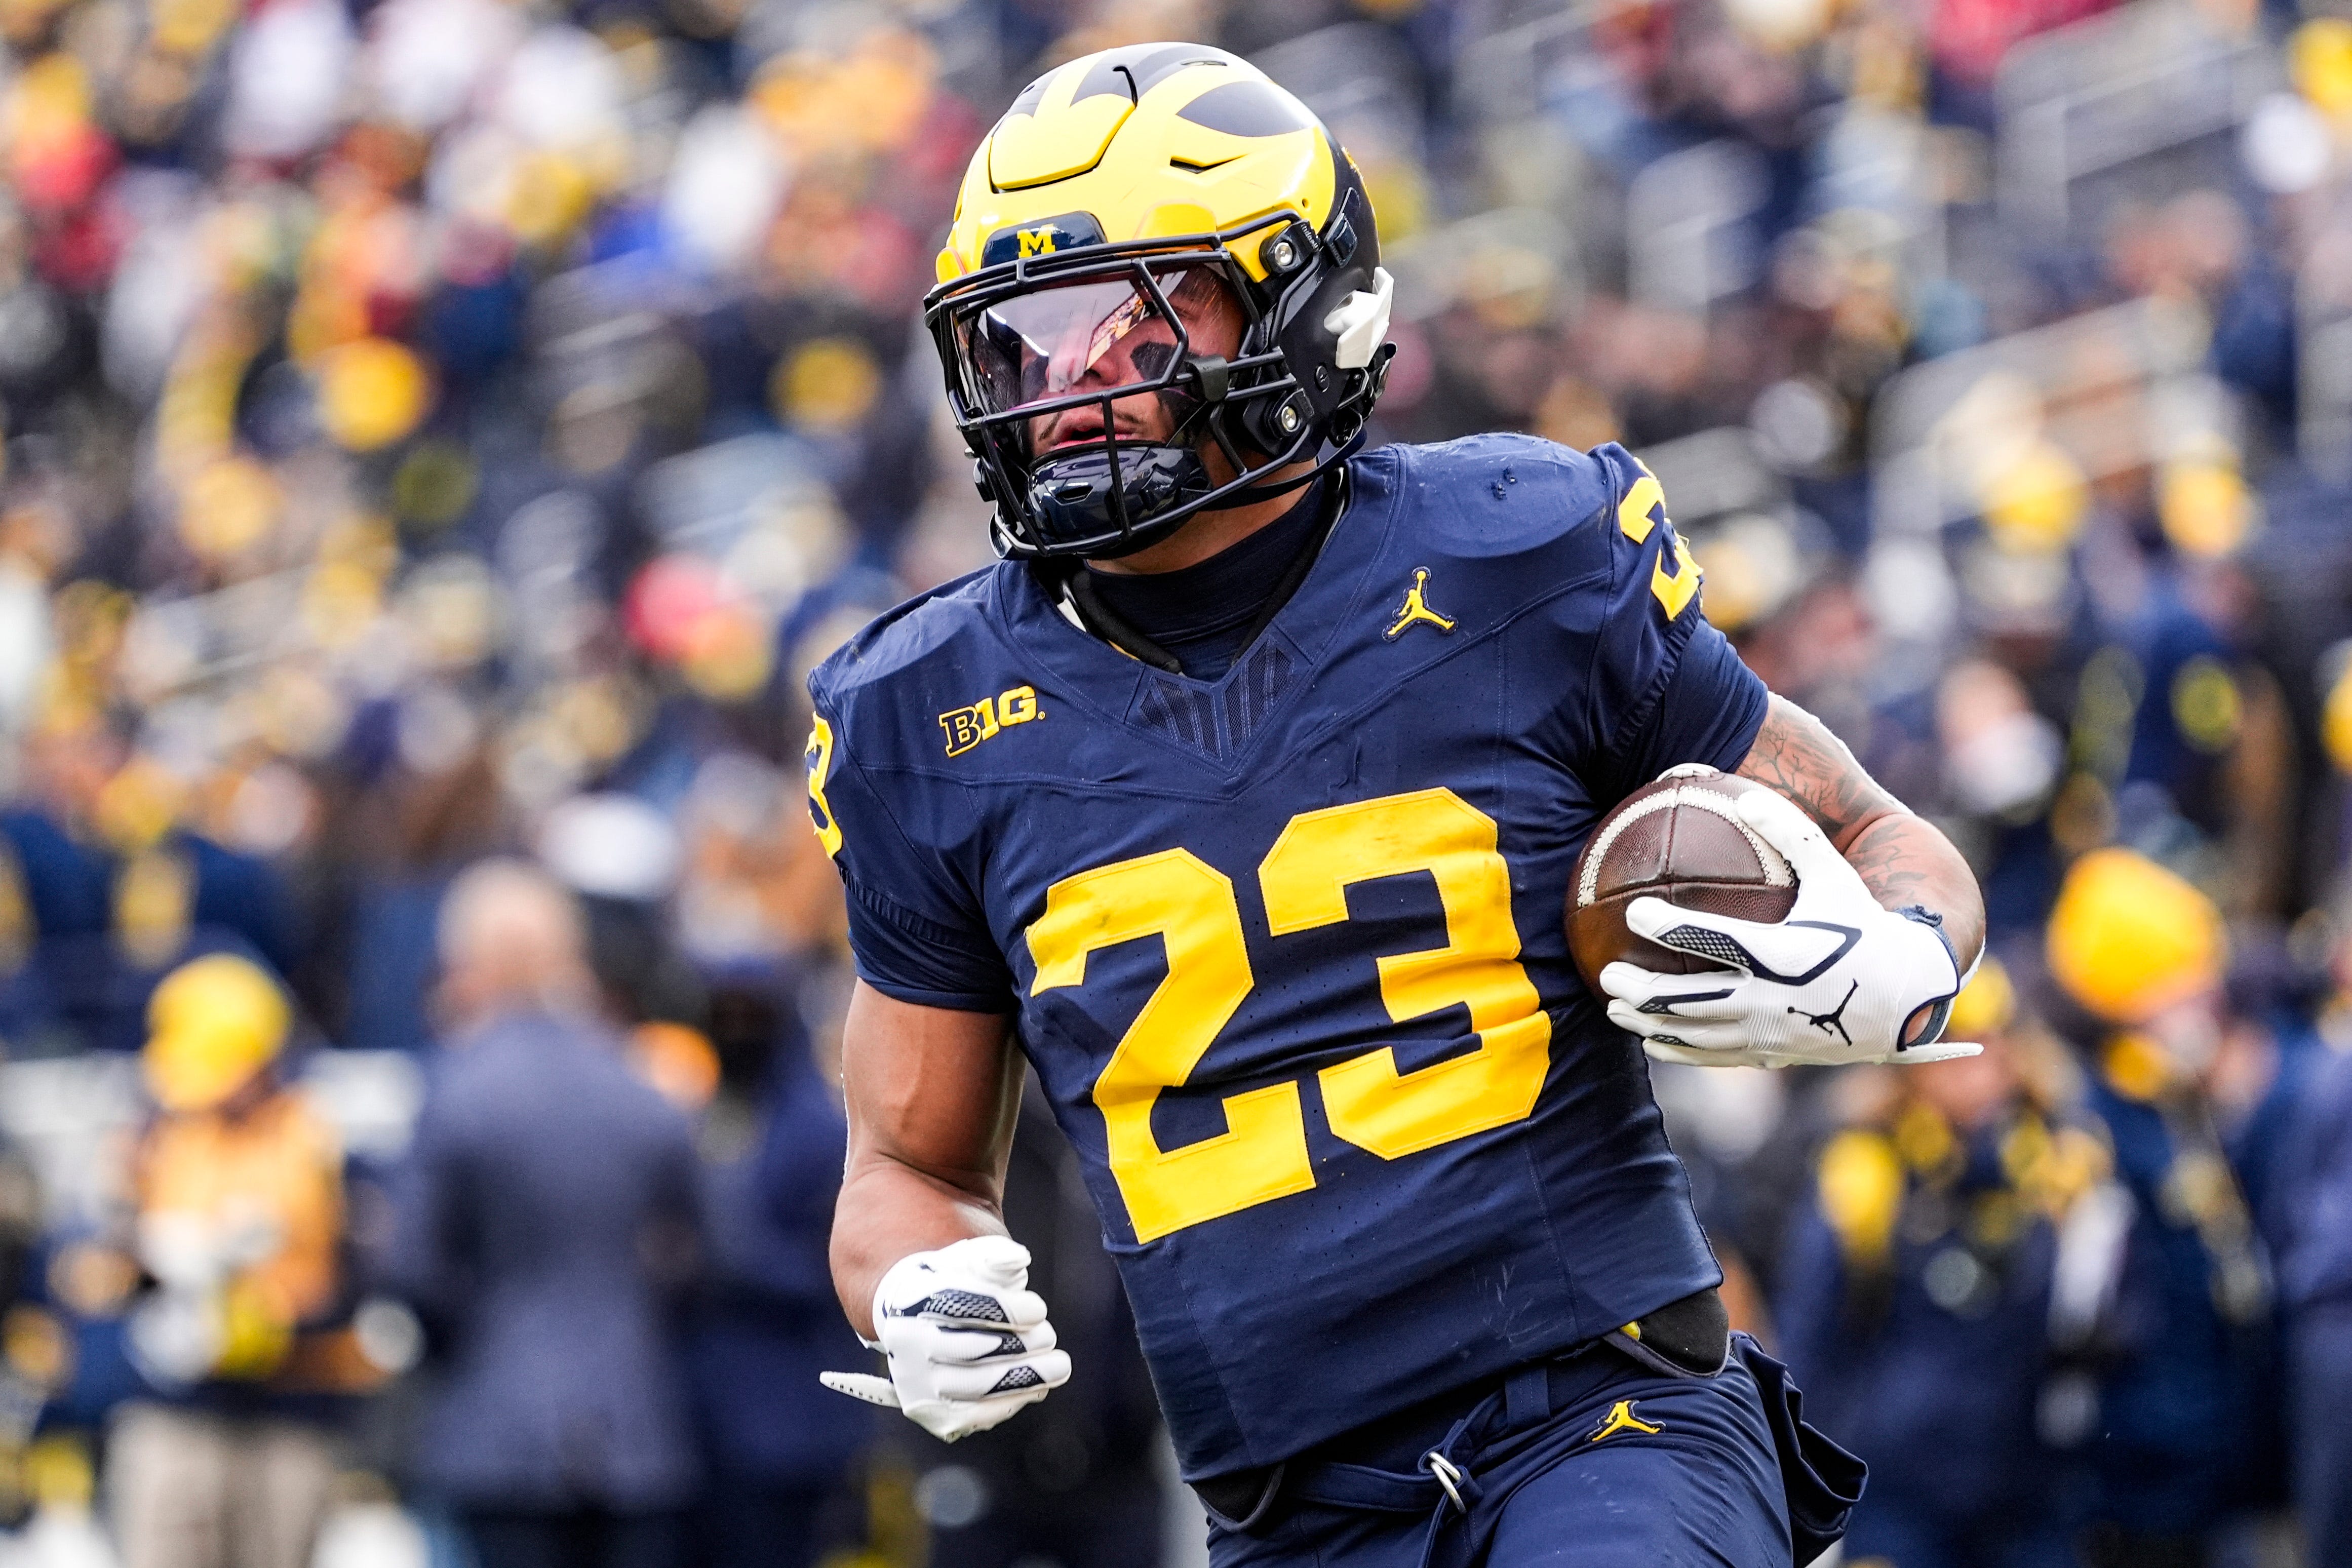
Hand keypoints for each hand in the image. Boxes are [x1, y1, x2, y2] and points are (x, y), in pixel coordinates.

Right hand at [819, 1236, 1070, 1441]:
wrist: (919, 1321)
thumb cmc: (955, 1285)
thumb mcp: (971, 1261)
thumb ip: (995, 1257)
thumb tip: (1019, 1259)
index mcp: (911, 1298)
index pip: (958, 1306)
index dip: (1004, 1310)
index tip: (1039, 1309)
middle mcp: (904, 1343)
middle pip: (968, 1351)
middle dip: (1019, 1346)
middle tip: (1049, 1337)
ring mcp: (915, 1381)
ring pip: (975, 1388)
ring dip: (1024, 1378)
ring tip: (1058, 1366)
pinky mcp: (930, 1412)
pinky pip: (974, 1415)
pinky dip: (1010, 1403)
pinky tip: (1036, 1388)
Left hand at [1597, 789, 1979, 1068]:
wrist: (1906, 994)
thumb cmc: (1863, 926)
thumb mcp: (1835, 874)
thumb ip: (1791, 833)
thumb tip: (1744, 793)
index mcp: (1782, 954)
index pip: (1711, 939)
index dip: (1668, 926)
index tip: (1635, 911)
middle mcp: (1771, 1000)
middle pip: (1688, 999)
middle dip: (1640, 989)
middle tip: (1607, 974)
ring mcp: (1769, 1034)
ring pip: (1694, 1035)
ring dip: (1648, 1023)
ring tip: (1613, 1010)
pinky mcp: (1773, 1056)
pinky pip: (1715, 1058)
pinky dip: (1678, 1051)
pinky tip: (1652, 1041)